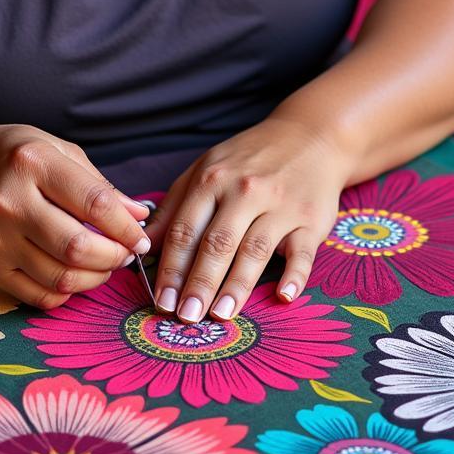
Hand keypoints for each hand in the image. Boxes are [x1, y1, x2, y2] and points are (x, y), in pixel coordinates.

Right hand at [0, 123, 149, 308]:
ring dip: (95, 277)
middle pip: (77, 247)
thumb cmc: (16, 157)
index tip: (141, 238)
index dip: (126, 227)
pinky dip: (66, 293)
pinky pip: (38, 296)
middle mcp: (10, 203)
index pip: (94, 204)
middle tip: (125, 253)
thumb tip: (138, 216)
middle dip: (114, 256)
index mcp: (33, 163)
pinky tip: (75, 275)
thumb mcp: (59, 151)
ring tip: (105, 264)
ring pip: (60, 278)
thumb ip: (99, 185)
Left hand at [141, 116, 352, 321]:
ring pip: (255, 249)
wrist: (310, 137)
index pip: (186, 230)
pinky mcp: (311, 219)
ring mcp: (281, 205)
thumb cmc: (250, 159)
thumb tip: (142, 247)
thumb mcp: (206, 168)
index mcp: (213, 179)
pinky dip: (295, 274)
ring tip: (220, 315)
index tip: (162, 301)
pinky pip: (303, 251)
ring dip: (237, 286)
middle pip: (217, 243)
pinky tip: (284, 296)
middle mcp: (246, 191)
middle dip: (199, 282)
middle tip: (186, 316)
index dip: (171, 268)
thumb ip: (174, 207)